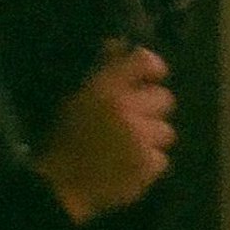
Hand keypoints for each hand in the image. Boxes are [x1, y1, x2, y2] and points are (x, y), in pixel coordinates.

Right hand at [35, 46, 172, 221]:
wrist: (63, 185)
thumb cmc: (66, 137)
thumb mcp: (77, 96)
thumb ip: (104, 70)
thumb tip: (121, 44)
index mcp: (107, 88)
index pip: (144, 61)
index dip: (153, 67)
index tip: (152, 76)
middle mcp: (128, 108)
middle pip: (165, 99)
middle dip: (152, 109)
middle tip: (135, 119)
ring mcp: (141, 138)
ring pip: (166, 132)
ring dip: (152, 138)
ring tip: (132, 146)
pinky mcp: (149, 166)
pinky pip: (162, 158)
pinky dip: (149, 163)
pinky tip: (131, 166)